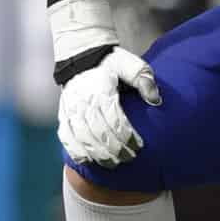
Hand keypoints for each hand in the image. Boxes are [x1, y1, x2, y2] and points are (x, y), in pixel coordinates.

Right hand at [57, 46, 160, 167]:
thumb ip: (144, 79)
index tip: (139, 145)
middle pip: (99, 132)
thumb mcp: (131, 64)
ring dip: (98, 154)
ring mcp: (70, 109)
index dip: (127, 135)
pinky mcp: (63, 115)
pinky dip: (76, 151)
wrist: (82, 57)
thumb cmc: (112, 63)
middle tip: (130, 158)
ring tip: (113, 164)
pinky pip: (66, 137)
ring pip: (82, 138)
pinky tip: (89, 161)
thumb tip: (156, 100)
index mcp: (101, 88)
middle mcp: (83, 100)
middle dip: (115, 149)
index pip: (115, 118)